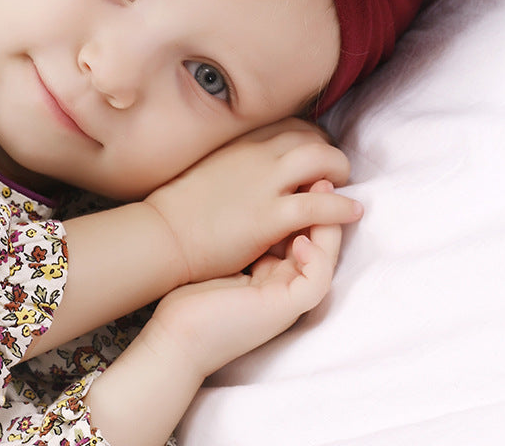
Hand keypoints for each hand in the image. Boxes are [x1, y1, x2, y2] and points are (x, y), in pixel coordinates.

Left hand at [143, 180, 344, 379]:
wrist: (175, 332)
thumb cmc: (189, 290)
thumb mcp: (226, 252)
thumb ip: (244, 229)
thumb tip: (247, 190)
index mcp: (270, 268)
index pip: (301, 229)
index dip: (306, 199)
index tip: (300, 172)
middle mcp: (284, 280)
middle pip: (320, 239)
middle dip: (325, 203)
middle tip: (321, 175)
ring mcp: (286, 296)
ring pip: (327, 257)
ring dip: (330, 223)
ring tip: (322, 192)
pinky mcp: (284, 308)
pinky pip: (317, 280)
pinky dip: (317, 257)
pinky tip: (301, 239)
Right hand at [144, 118, 360, 283]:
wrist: (163, 235)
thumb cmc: (179, 208)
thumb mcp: (209, 168)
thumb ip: (236, 161)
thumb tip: (253, 168)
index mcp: (239, 141)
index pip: (288, 123)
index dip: (309, 136)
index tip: (315, 152)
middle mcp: (255, 153)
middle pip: (309, 134)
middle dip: (328, 148)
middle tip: (335, 169)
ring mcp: (264, 182)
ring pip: (320, 157)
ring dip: (340, 168)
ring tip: (345, 185)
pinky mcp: (269, 215)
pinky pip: (319, 204)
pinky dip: (342, 206)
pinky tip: (354, 211)